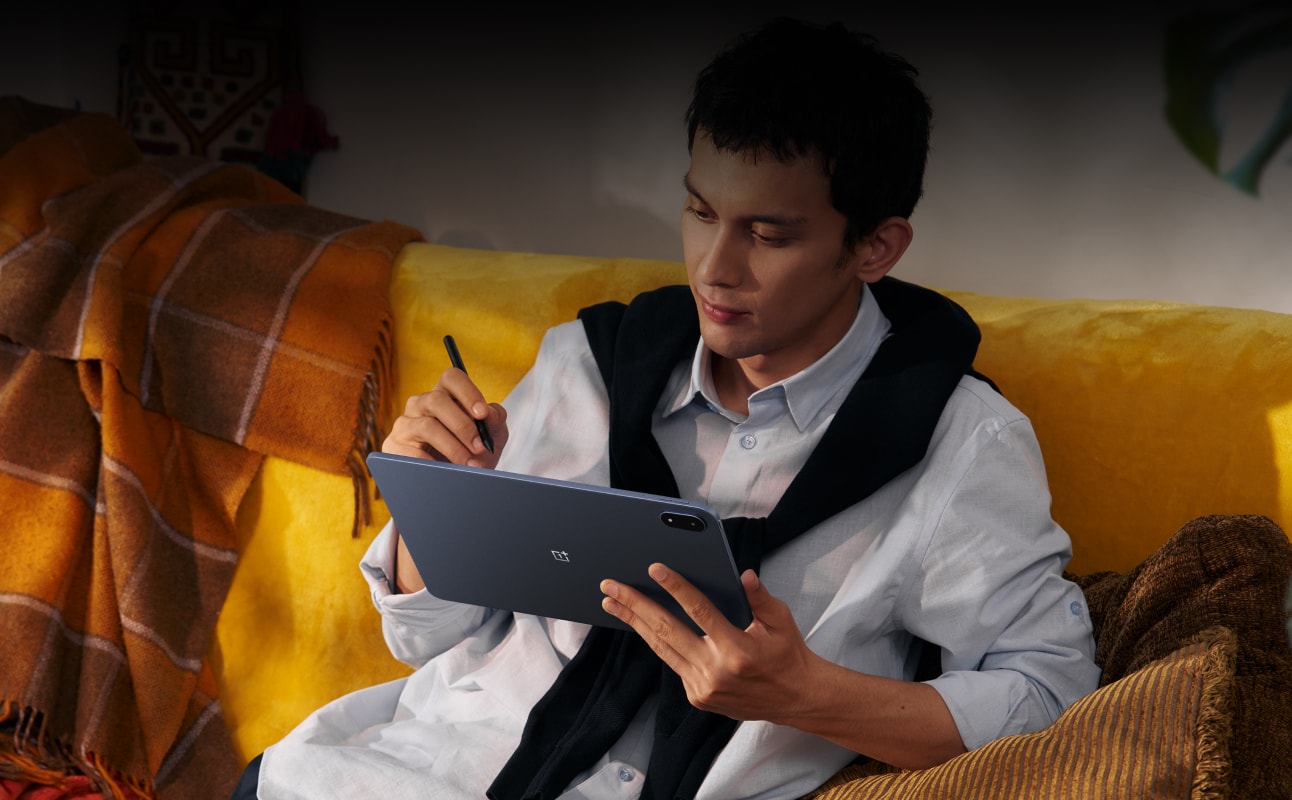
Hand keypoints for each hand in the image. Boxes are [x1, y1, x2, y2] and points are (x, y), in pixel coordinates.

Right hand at [383, 367, 507, 467]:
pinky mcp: (394, 446)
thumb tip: (489, 414)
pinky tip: (446, 472)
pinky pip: (411, 451)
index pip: (452, 377)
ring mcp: (405, 423)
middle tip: (480, 446)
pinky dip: (432, 463)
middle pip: (437, 400)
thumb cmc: (474, 452)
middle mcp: (421, 403)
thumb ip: (495, 419)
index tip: (483, 414)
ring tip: (469, 465)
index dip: (468, 392)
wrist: (457, 482)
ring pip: (427, 426)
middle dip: (462, 425)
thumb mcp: (492, 435)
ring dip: (452, 447)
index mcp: (445, 394)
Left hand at [600, 564, 822, 722]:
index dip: (675, 588)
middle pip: (666, 630)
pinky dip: (657, 642)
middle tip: (610, 587)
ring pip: (661, 648)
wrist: (795, 700)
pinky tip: (641, 624)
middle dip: (635, 605)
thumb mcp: (781, 621)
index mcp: (737, 649)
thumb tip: (744, 575)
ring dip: (635, 623)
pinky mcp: (697, 697)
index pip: (699, 612)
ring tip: (612, 604)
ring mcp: (703, 688)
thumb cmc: (787, 655)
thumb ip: (760, 598)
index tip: (654, 570)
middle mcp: (715, 671)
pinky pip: (673, 663)